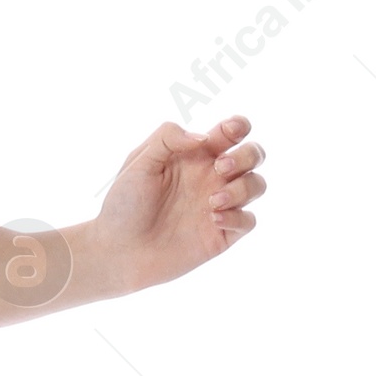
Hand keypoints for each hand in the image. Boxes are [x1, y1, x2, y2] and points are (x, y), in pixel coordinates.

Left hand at [89, 113, 265, 295]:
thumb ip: (168, 138)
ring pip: (257, 185)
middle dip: (246, 156)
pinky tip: (213, 220)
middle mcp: (211, 177)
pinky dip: (238, 217)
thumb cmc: (123, 204)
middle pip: (254, 155)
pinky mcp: (221, 235)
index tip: (228, 132)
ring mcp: (219, 206)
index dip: (239, 125)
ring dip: (243, 188)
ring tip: (212, 201)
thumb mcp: (139, 162)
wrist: (118, 251)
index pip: (232, 131)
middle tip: (219, 169)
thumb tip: (204, 137)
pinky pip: (249, 221)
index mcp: (195, 155)